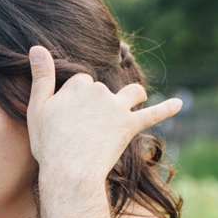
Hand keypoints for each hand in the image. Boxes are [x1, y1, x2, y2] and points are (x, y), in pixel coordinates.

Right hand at [25, 45, 181, 195]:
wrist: (70, 170)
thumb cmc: (49, 143)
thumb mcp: (37, 108)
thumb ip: (41, 77)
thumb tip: (37, 47)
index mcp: (78, 84)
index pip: (81, 81)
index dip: (75, 96)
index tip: (69, 114)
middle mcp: (100, 91)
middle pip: (103, 89)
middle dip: (98, 102)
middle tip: (85, 127)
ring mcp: (117, 108)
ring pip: (131, 93)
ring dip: (134, 95)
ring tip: (134, 101)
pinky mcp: (129, 126)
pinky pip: (152, 114)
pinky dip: (167, 108)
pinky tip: (180, 103)